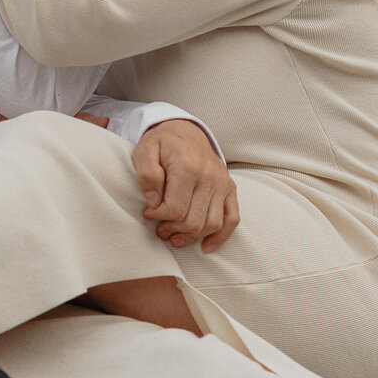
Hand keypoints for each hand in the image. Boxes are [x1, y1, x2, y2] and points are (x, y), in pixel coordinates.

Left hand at [133, 119, 238, 252]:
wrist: (185, 131)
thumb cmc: (162, 144)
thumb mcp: (145, 150)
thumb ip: (146, 174)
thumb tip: (154, 201)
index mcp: (188, 166)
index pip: (174, 209)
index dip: (157, 217)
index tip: (147, 213)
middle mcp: (210, 176)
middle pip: (194, 221)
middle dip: (172, 230)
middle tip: (159, 229)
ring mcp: (222, 183)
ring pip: (212, 224)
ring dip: (191, 237)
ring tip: (174, 236)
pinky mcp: (229, 188)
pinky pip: (232, 219)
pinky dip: (221, 237)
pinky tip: (205, 246)